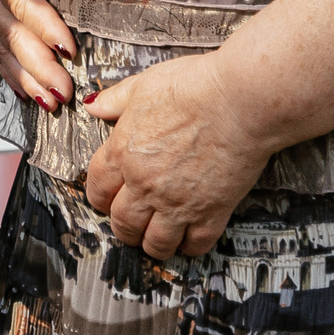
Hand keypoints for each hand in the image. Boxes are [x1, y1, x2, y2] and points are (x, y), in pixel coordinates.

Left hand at [82, 55, 272, 258]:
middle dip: (123, 227)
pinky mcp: (212, 212)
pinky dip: (189, 247)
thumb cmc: (192, 88)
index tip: (105, 200)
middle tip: (130, 225)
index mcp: (121, 152)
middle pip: (122, 222)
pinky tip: (188, 241)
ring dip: (151, 244)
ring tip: (154, 239)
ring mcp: (177, 202)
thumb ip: (114, 101)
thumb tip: (93, 105)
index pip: (97, 189)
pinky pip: (195, 244)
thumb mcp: (141, 86)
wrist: (239, 101)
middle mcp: (143, 183)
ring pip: (154, 242)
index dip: (99, 198)